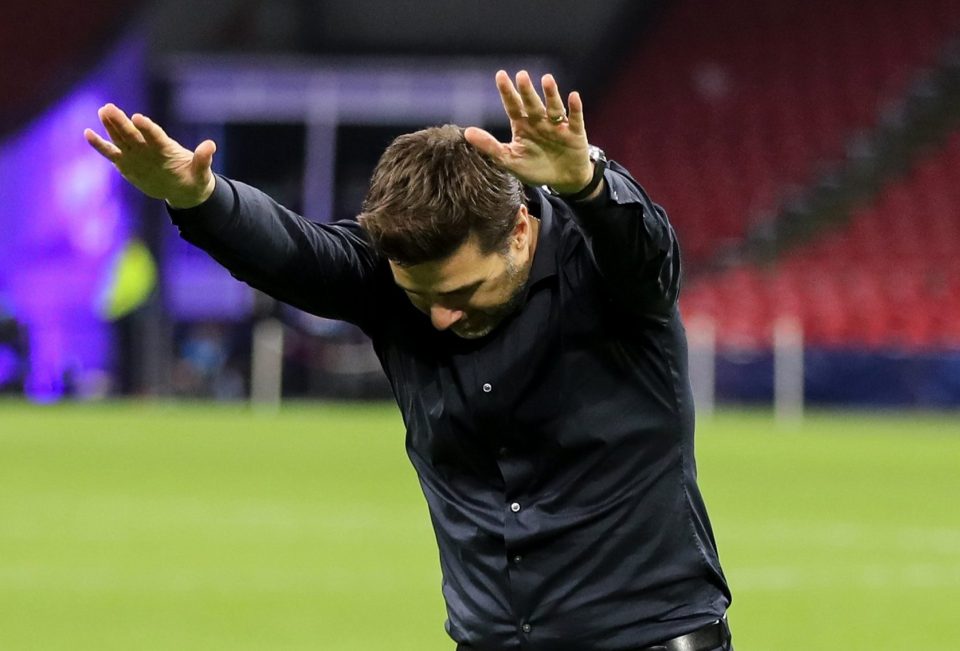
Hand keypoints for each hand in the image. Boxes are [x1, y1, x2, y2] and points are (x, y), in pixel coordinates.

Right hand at [84, 104, 216, 208]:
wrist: (184, 189)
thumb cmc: (194, 179)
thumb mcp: (201, 173)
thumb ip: (203, 159)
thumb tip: (211, 145)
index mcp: (165, 148)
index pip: (155, 135)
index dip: (147, 127)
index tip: (138, 118)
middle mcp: (148, 148)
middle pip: (133, 133)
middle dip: (122, 121)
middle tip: (109, 107)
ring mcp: (137, 154)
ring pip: (121, 138)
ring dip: (111, 126)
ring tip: (102, 111)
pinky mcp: (127, 163)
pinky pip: (111, 153)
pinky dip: (100, 145)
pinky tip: (88, 133)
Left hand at [464, 70, 592, 194]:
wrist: (563, 180)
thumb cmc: (535, 168)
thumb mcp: (510, 160)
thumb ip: (490, 146)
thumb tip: (467, 133)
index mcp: (523, 125)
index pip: (513, 106)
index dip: (507, 92)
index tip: (501, 75)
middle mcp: (540, 121)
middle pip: (532, 104)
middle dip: (527, 91)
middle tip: (521, 76)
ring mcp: (558, 125)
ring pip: (553, 107)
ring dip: (550, 94)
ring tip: (547, 79)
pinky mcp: (575, 133)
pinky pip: (575, 118)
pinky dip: (575, 108)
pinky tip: (573, 96)